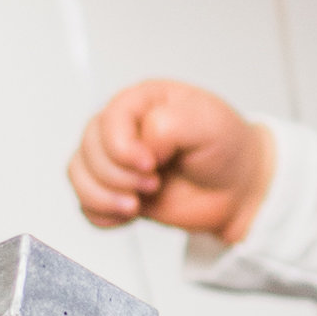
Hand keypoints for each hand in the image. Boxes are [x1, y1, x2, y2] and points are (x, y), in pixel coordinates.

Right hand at [68, 82, 274, 243]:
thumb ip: (168, 124)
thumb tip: (140, 145)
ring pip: (79, 175)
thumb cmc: (225, 147)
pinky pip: (85, 203)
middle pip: (89, 149)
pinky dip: (101, 214)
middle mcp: (122, 127)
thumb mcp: (208, 123)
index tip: (151, 165)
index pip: (109, 120)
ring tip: (137, 204)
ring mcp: (115, 159)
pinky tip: (128, 214)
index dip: (123, 149)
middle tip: (153, 185)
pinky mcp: (114, 189)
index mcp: (141, 101)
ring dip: (105, 197)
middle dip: (118, 176)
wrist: (237, 188)